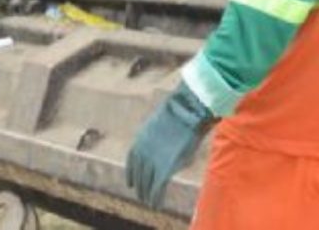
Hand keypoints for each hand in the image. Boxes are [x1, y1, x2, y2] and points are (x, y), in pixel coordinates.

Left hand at [126, 81, 213, 207]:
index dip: (130, 175)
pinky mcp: (165, 169)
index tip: (130, 184)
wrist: (187, 112)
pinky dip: (156, 198)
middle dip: (140, 186)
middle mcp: (142, 153)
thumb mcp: (162, 127)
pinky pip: (158, 189)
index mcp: (139, 141)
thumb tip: (161, 154)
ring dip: (146, 195)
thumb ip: (158, 144)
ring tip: (148, 203)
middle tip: (141, 196)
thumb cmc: (179, 116)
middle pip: (138, 175)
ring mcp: (153, 161)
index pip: (131, 163)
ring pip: (146, 184)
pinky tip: (156, 206)